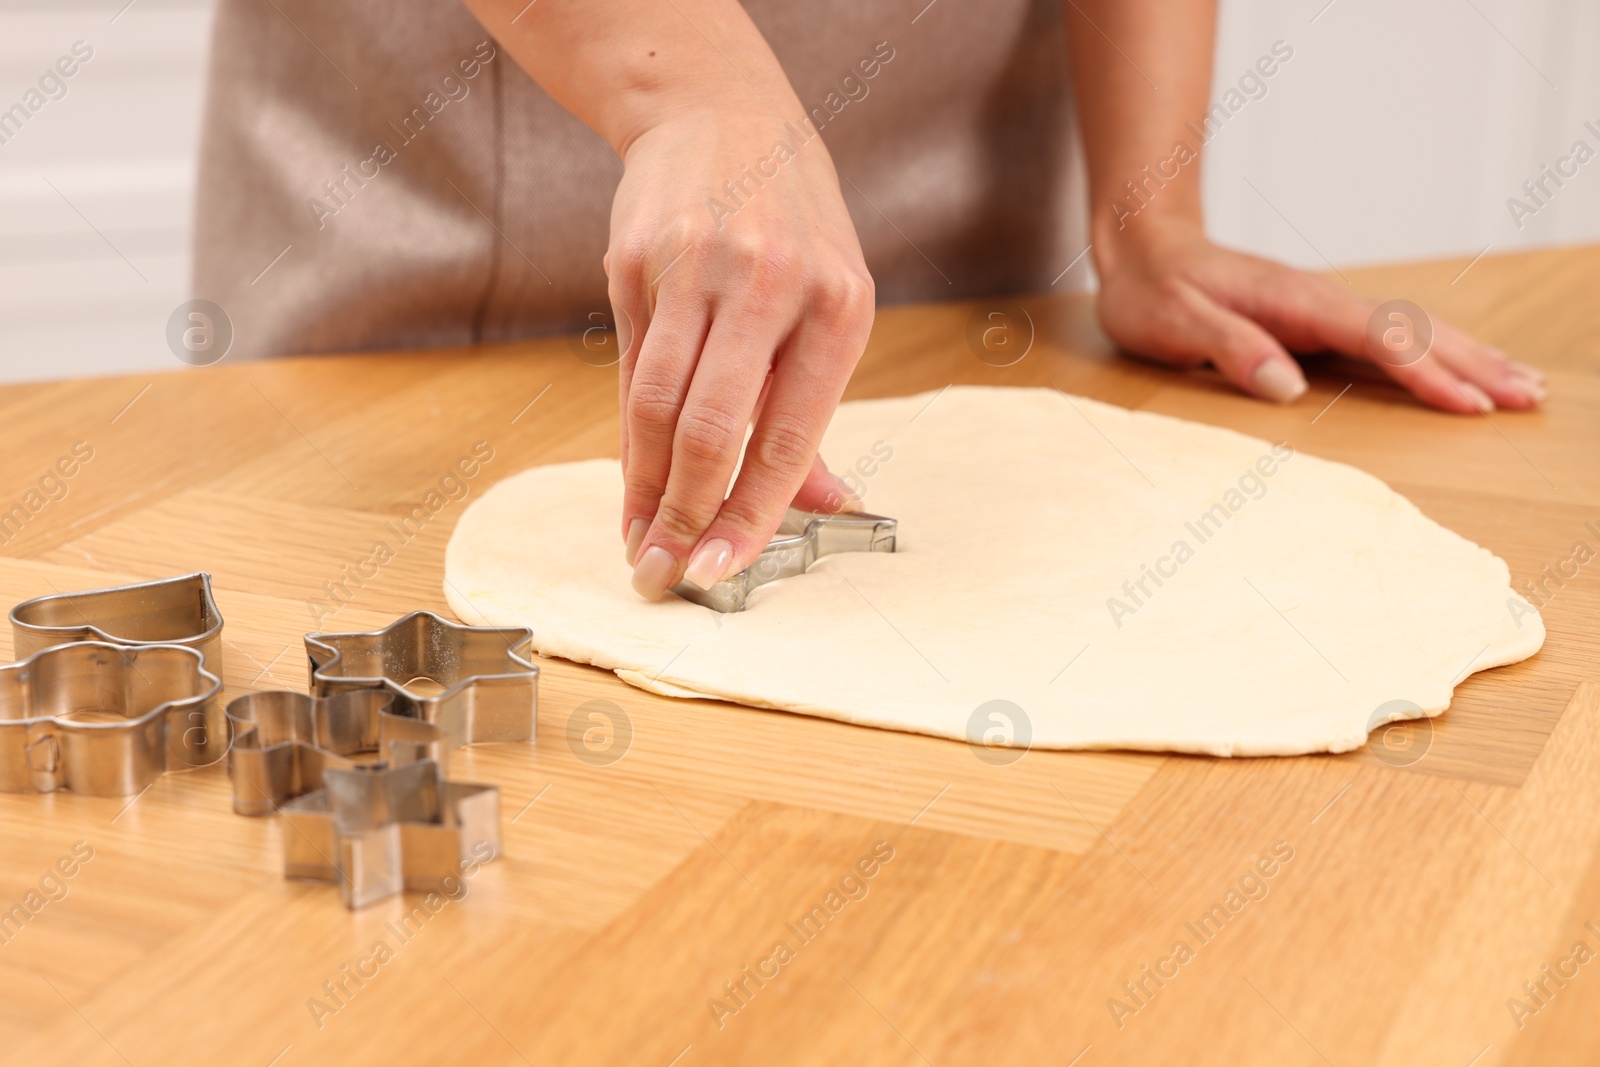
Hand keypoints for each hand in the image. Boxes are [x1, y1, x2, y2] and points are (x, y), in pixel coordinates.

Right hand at [606, 104, 874, 600]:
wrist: (721, 112)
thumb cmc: (790, 223)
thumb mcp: (831, 302)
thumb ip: (815, 409)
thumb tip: (830, 504)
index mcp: (839, 305)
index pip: (788, 436)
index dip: (752, 514)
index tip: (721, 569)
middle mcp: (771, 284)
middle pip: (714, 428)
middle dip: (686, 513)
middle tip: (665, 570)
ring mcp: (698, 267)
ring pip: (660, 406)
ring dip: (646, 488)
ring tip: (640, 539)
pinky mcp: (637, 258)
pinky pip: (632, 368)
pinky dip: (629, 436)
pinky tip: (632, 479)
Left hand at [1093, 215, 1545, 412]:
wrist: (1141, 249)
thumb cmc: (1152, 290)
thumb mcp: (1177, 322)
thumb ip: (1231, 349)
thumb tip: (1288, 385)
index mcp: (1294, 301)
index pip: (1377, 338)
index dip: (1426, 374)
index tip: (1469, 405)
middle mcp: (1320, 300)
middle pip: (1414, 329)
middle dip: (1474, 364)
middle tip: (1528, 400)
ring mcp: (1323, 309)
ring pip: (1412, 330)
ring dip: (1469, 357)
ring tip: (1523, 387)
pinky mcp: (1317, 322)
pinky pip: (1389, 337)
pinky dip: (1435, 354)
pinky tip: (1461, 371)